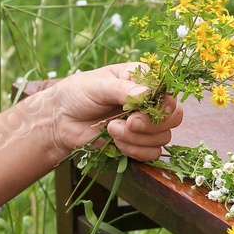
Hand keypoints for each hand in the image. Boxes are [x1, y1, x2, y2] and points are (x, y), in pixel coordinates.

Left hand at [49, 62, 182, 161]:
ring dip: (137, 139)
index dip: (162, 105)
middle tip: (129, 123)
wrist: (60, 120)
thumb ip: (124, 90)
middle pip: (173, 117)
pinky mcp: (136, 144)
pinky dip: (135, 151)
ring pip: (162, 138)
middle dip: (151, 124)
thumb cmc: (78, 94)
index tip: (141, 110)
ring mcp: (144, 125)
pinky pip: (151, 153)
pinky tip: (116, 142)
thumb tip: (149, 93)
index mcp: (143, 80)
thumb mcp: (99, 85)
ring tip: (111, 129)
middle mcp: (149, 102)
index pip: (169, 92)